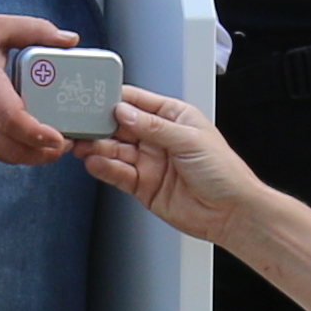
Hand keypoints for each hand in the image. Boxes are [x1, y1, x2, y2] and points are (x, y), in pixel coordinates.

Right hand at [0, 9, 82, 165]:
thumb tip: (72, 40)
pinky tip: (36, 143)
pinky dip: (19, 153)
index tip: (61, 136)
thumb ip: (36, 29)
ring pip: (5, 155)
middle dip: (45, 153)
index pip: (10, 117)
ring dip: (34, 157)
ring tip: (59, 145)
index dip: (37, 133)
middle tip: (71, 142)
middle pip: (12, 148)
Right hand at [78, 88, 266, 244]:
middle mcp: (159, 138)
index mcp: (174, 117)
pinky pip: (118, 173)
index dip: (115, 99)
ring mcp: (150, 162)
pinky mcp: (143, 185)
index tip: (93, 97)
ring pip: (115, 149)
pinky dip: (104, 167)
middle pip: (120, 126)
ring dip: (97, 146)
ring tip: (81, 144)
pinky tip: (93, 162)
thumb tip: (124, 112)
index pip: (138, 102)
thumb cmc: (224, 173)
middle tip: (79, 123)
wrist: (231, 213)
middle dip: (99, 124)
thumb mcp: (189, 140)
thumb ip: (153, 126)